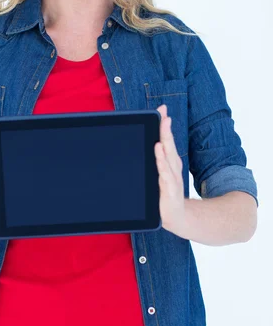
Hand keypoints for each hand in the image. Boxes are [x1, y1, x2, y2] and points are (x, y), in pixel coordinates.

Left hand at [155, 104, 185, 235]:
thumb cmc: (165, 193)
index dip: (164, 124)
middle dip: (166, 129)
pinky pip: (165, 176)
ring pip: (168, 159)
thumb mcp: (159, 173)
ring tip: (162, 133)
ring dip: (166, 145)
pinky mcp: (169, 190)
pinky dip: (162, 165)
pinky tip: (159, 156)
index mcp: (169, 161)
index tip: (162, 109)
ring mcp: (172, 178)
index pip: (166, 139)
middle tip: (163, 115)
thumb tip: (149, 141)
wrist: (176, 217)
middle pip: (169, 145)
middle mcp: (172, 167)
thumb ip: (155, 159)